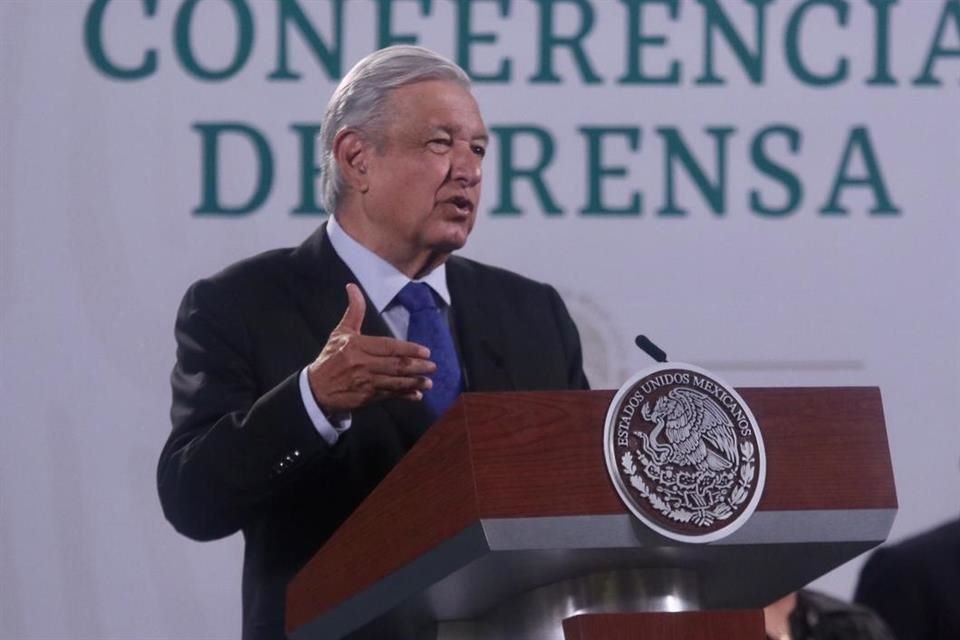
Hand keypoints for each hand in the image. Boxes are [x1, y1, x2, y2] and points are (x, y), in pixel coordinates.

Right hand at [307, 283, 434, 412]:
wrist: (316, 389)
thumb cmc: (330, 358)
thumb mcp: (340, 332)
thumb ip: (354, 311)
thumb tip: (352, 286)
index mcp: (358, 346)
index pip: (389, 347)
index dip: (409, 349)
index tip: (425, 351)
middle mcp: (363, 364)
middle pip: (395, 365)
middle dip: (417, 366)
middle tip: (433, 366)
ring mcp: (366, 382)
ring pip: (395, 382)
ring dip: (414, 382)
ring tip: (429, 382)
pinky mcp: (367, 397)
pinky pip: (389, 395)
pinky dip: (404, 395)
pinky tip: (417, 395)